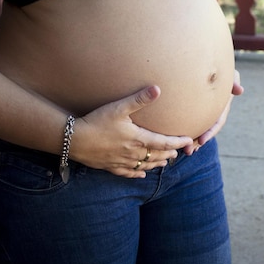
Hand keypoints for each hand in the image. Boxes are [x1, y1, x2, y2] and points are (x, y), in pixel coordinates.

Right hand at [70, 85, 191, 177]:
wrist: (74, 140)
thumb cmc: (97, 121)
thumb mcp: (119, 107)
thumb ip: (139, 99)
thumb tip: (157, 89)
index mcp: (138, 139)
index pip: (164, 143)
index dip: (177, 142)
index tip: (189, 141)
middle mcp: (132, 153)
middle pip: (156, 156)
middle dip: (168, 154)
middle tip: (178, 152)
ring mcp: (121, 161)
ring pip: (144, 165)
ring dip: (156, 163)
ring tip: (164, 162)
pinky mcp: (110, 166)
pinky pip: (127, 172)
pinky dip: (137, 173)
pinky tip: (141, 174)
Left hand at [183, 69, 243, 154]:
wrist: (208, 65)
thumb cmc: (222, 69)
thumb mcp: (231, 74)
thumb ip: (234, 81)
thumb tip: (240, 90)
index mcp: (222, 106)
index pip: (217, 122)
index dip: (211, 132)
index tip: (201, 141)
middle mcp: (214, 112)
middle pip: (206, 130)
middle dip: (198, 142)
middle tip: (188, 151)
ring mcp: (204, 111)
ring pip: (197, 128)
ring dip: (191, 140)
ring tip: (181, 150)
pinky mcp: (193, 108)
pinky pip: (189, 121)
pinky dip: (185, 130)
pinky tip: (176, 138)